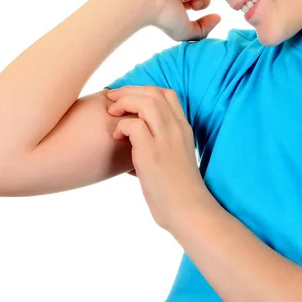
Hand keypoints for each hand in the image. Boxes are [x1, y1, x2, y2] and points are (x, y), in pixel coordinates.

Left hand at [106, 85, 212, 232]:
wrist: (189, 211)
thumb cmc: (179, 191)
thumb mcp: (176, 157)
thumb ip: (161, 142)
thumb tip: (136, 137)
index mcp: (183, 128)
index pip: (167, 94)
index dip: (144, 90)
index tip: (128, 98)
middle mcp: (176, 129)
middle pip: (153, 93)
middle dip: (128, 91)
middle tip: (112, 99)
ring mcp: (165, 140)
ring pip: (145, 102)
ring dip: (124, 103)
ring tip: (112, 112)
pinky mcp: (152, 153)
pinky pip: (133, 125)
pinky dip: (121, 126)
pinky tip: (116, 137)